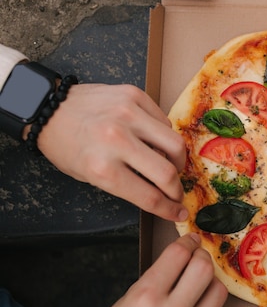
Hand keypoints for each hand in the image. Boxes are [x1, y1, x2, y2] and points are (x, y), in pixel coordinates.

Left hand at [36, 83, 187, 221]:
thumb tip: (161, 192)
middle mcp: (116, 140)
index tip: (179, 211)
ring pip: (175, 143)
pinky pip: (164, 121)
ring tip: (169, 163)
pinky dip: (164, 135)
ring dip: (177, 159)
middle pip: (168, 172)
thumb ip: (126, 184)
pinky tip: (154, 140)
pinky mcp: (134, 95)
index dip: (169, 209)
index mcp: (102, 168)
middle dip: (176, 188)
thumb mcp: (89, 176)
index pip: (149, 196)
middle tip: (175, 191)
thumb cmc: (66, 146)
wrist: (48, 107)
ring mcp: (127, 114)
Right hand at [93, 234, 227, 306]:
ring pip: (219, 291)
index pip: (179, 254)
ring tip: (198, 285)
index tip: (191, 239)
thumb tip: (189, 252)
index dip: (187, 241)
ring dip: (210, 282)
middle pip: (204, 268)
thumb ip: (161, 274)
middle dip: (201, 256)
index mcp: (146, 297)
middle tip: (197, 257)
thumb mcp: (131, 296)